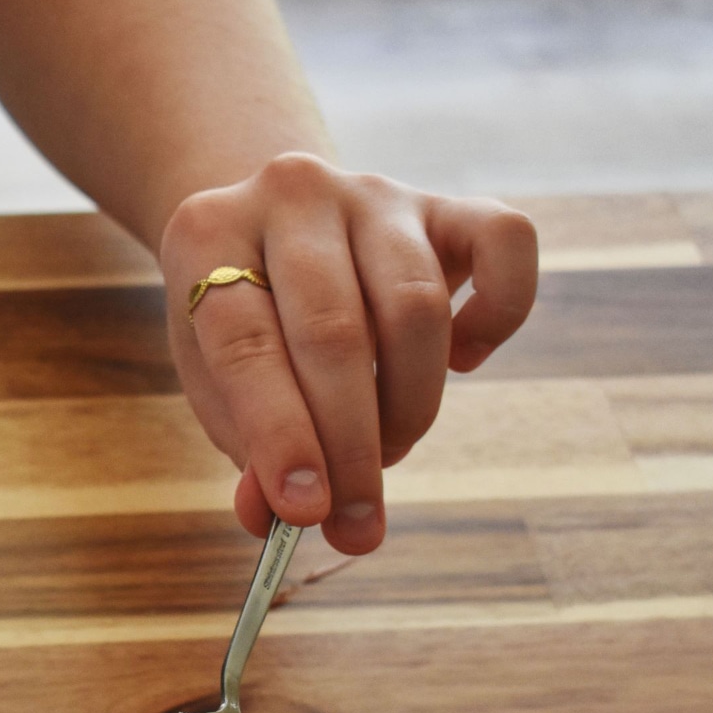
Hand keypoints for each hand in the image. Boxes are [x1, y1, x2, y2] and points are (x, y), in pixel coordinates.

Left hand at [159, 153, 538, 552]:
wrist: (271, 229)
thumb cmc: (245, 325)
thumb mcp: (220, 385)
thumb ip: (248, 451)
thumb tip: (274, 520)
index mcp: (206, 233)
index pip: (246, 345)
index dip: (280, 437)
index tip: (306, 512)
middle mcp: (290, 194)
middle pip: (334, 332)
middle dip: (350, 445)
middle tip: (356, 517)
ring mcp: (373, 192)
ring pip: (415, 304)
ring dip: (409, 404)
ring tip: (388, 451)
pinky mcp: (446, 202)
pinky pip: (506, 243)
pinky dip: (499, 314)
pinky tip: (463, 359)